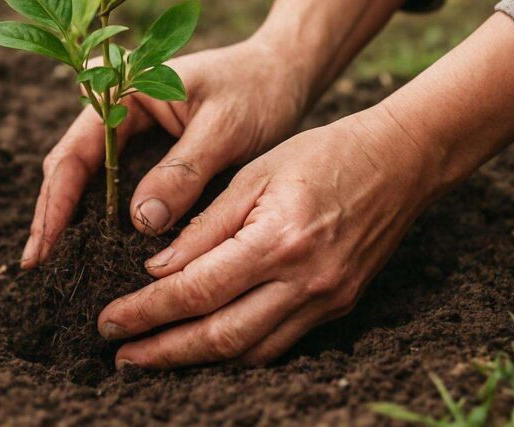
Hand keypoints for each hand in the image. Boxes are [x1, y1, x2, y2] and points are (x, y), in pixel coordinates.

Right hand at [22, 36, 310, 266]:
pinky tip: (96, 249)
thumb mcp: (224, 129)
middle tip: (40, 269)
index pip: (77, 152)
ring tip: (58, 268)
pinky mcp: (147, 150)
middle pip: (71, 167)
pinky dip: (102, 216)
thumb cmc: (258, 91)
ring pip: (88, 179)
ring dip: (72, 220)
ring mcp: (130, 130)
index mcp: (125, 91)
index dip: (56, 203)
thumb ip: (183, 171)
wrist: (284, 72)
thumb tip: (140, 221)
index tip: (43, 248)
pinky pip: (114, 185)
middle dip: (53, 216)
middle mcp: (117, 110)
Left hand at [95, 12, 513, 367]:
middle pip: (220, 335)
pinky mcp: (339, 306)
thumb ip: (206, 224)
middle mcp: (304, 281)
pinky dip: (240, 350)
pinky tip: (209, 345)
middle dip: (163, 351)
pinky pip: (281, 344)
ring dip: (198, 360)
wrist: (403, 160)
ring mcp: (327, 300)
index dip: (147, 310)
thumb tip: (158, 270)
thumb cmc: (324, 153)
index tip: (110, 320)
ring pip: (251, 351)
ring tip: (155, 356)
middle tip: (120, 355)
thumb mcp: (256, 172)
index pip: (196, 290)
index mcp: (278, 240)